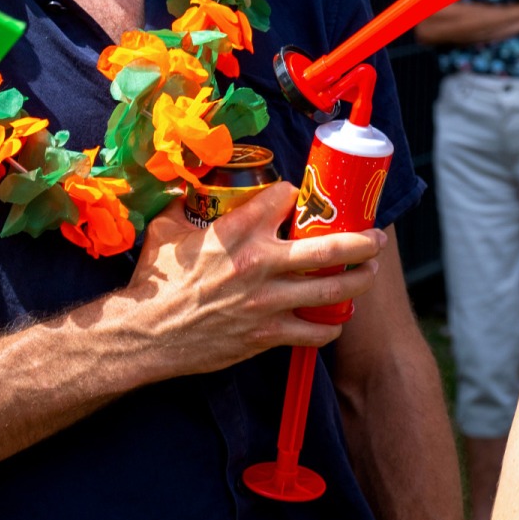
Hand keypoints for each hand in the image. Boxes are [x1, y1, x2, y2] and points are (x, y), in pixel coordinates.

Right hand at [126, 183, 385, 376]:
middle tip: (376, 239)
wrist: (142, 334)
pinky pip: (316, 332)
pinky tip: (337, 318)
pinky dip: (332, 326)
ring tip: (370, 274)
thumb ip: (187, 203)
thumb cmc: (154, 280)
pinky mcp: (267, 334)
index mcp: (237, 231)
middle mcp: (260, 263)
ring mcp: (267, 302)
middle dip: (363, 241)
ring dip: (360, 281)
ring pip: (333, 290)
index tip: (303, 200)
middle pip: (331, 247)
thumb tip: (195, 185)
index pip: (288, 197)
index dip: (298, 195)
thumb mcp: (166, 229)